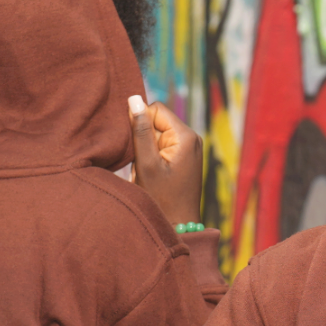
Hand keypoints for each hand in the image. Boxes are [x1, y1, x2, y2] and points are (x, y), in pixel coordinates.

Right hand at [130, 96, 205, 226]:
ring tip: (148, 172)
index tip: (135, 146)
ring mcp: (189, 148)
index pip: (156, 109)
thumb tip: (134, 98)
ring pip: (156, 135)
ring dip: (146, 151)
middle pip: (156, 122)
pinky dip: (151, 158)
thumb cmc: (162, 199)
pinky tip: (152, 175)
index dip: (140, 123)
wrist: (179, 226)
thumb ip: (140, 130)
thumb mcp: (146, 164)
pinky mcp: (184, 157)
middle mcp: (191, 138)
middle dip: (143, 140)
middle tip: (143, 164)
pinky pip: (161, 147)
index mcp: (186, 135)